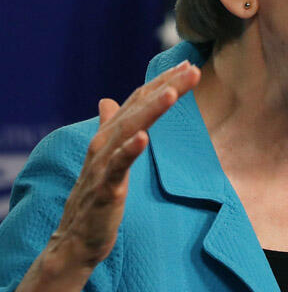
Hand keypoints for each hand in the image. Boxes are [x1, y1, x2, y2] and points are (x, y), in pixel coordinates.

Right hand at [25, 61, 199, 288]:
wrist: (77, 238)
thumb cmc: (96, 195)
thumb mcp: (106, 157)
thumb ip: (110, 126)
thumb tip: (107, 100)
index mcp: (110, 134)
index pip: (139, 99)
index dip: (162, 81)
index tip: (187, 65)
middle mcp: (105, 142)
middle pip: (139, 108)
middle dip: (166, 87)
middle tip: (192, 70)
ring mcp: (103, 164)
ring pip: (130, 129)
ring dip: (151, 110)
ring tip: (172, 93)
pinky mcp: (105, 188)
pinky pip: (118, 166)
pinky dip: (130, 150)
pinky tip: (144, 137)